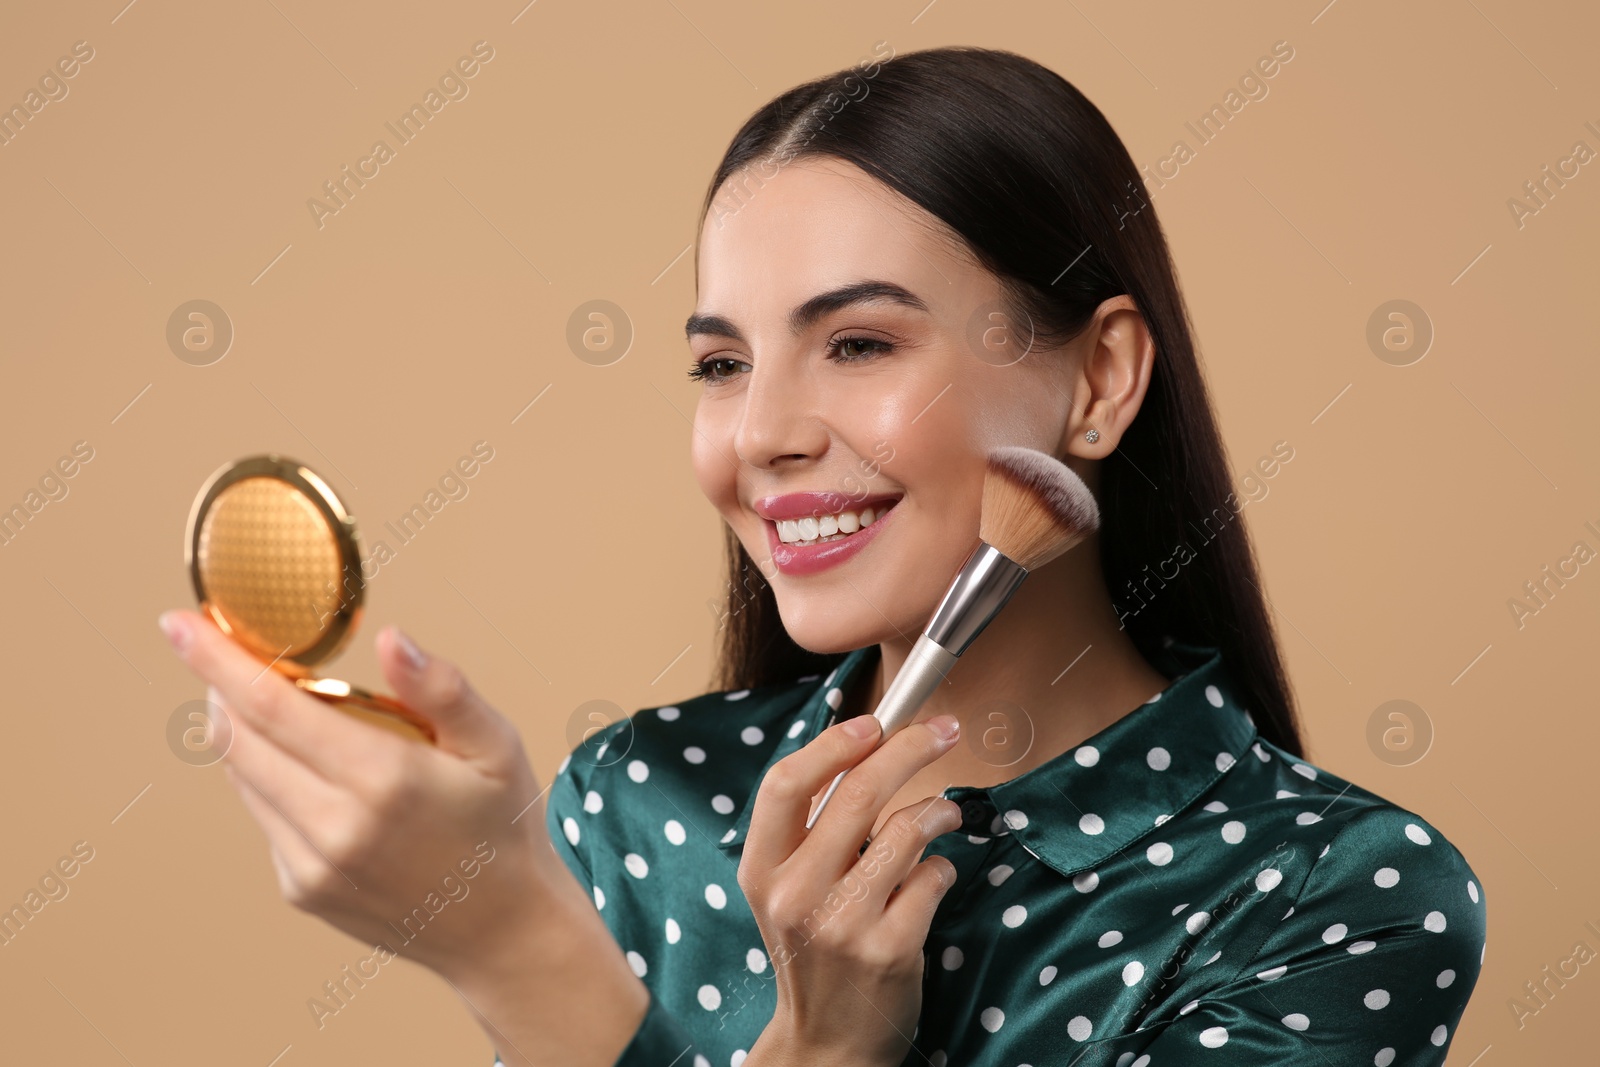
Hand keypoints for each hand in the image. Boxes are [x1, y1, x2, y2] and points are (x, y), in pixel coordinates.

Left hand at [156, 608, 584, 982]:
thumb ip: (441, 689)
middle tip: (214, 644)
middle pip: (240, 740)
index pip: (273, 707)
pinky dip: (268, 776)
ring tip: (261, 696)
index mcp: (384, 780)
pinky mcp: (301, 889)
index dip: (218, 661)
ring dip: (239, 729)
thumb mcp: (495, 745)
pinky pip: (264, 816)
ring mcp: (312, 864)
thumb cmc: (500, 824)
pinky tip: (303, 763)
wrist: (500, 928)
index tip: (179, 624)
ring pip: (244, 778)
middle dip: (217, 685)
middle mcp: (336, 826)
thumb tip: (389, 639)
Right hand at [738, 712, 963, 1066]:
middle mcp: (795, 893)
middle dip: (911, 748)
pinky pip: (932, 877)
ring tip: (945, 816)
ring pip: (905, 830)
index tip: (874, 723)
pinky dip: (942, 868)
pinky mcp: (889, 948)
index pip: (786, 783)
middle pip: (857, 792)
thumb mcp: (787, 890)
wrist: (825, 1041)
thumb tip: (866, 750)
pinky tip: (932, 878)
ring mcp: (843, 923)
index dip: (834, 744)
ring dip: (937, 811)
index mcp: (762, 870)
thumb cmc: (813, 949)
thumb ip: (812, 829)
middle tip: (944, 732)